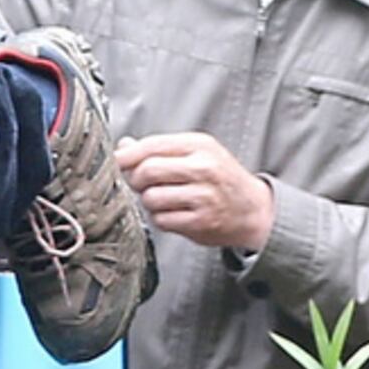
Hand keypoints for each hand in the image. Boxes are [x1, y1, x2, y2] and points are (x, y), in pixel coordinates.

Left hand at [114, 130, 275, 253]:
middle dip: (136, 180)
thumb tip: (124, 146)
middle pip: (147, 171)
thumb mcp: (197, 153)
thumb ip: (160, 149)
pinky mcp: (200, 222)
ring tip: (164, 199)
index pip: (152, 145)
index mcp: (200, 145)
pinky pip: (161, 220)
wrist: (252, 209)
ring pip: (151, 198)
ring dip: (149, 201)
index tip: (116, 161)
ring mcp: (203, 196)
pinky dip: (161, 218)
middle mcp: (203, 168)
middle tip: (143, 184)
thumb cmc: (220, 178)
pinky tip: (174, 213)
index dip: (127, 155)